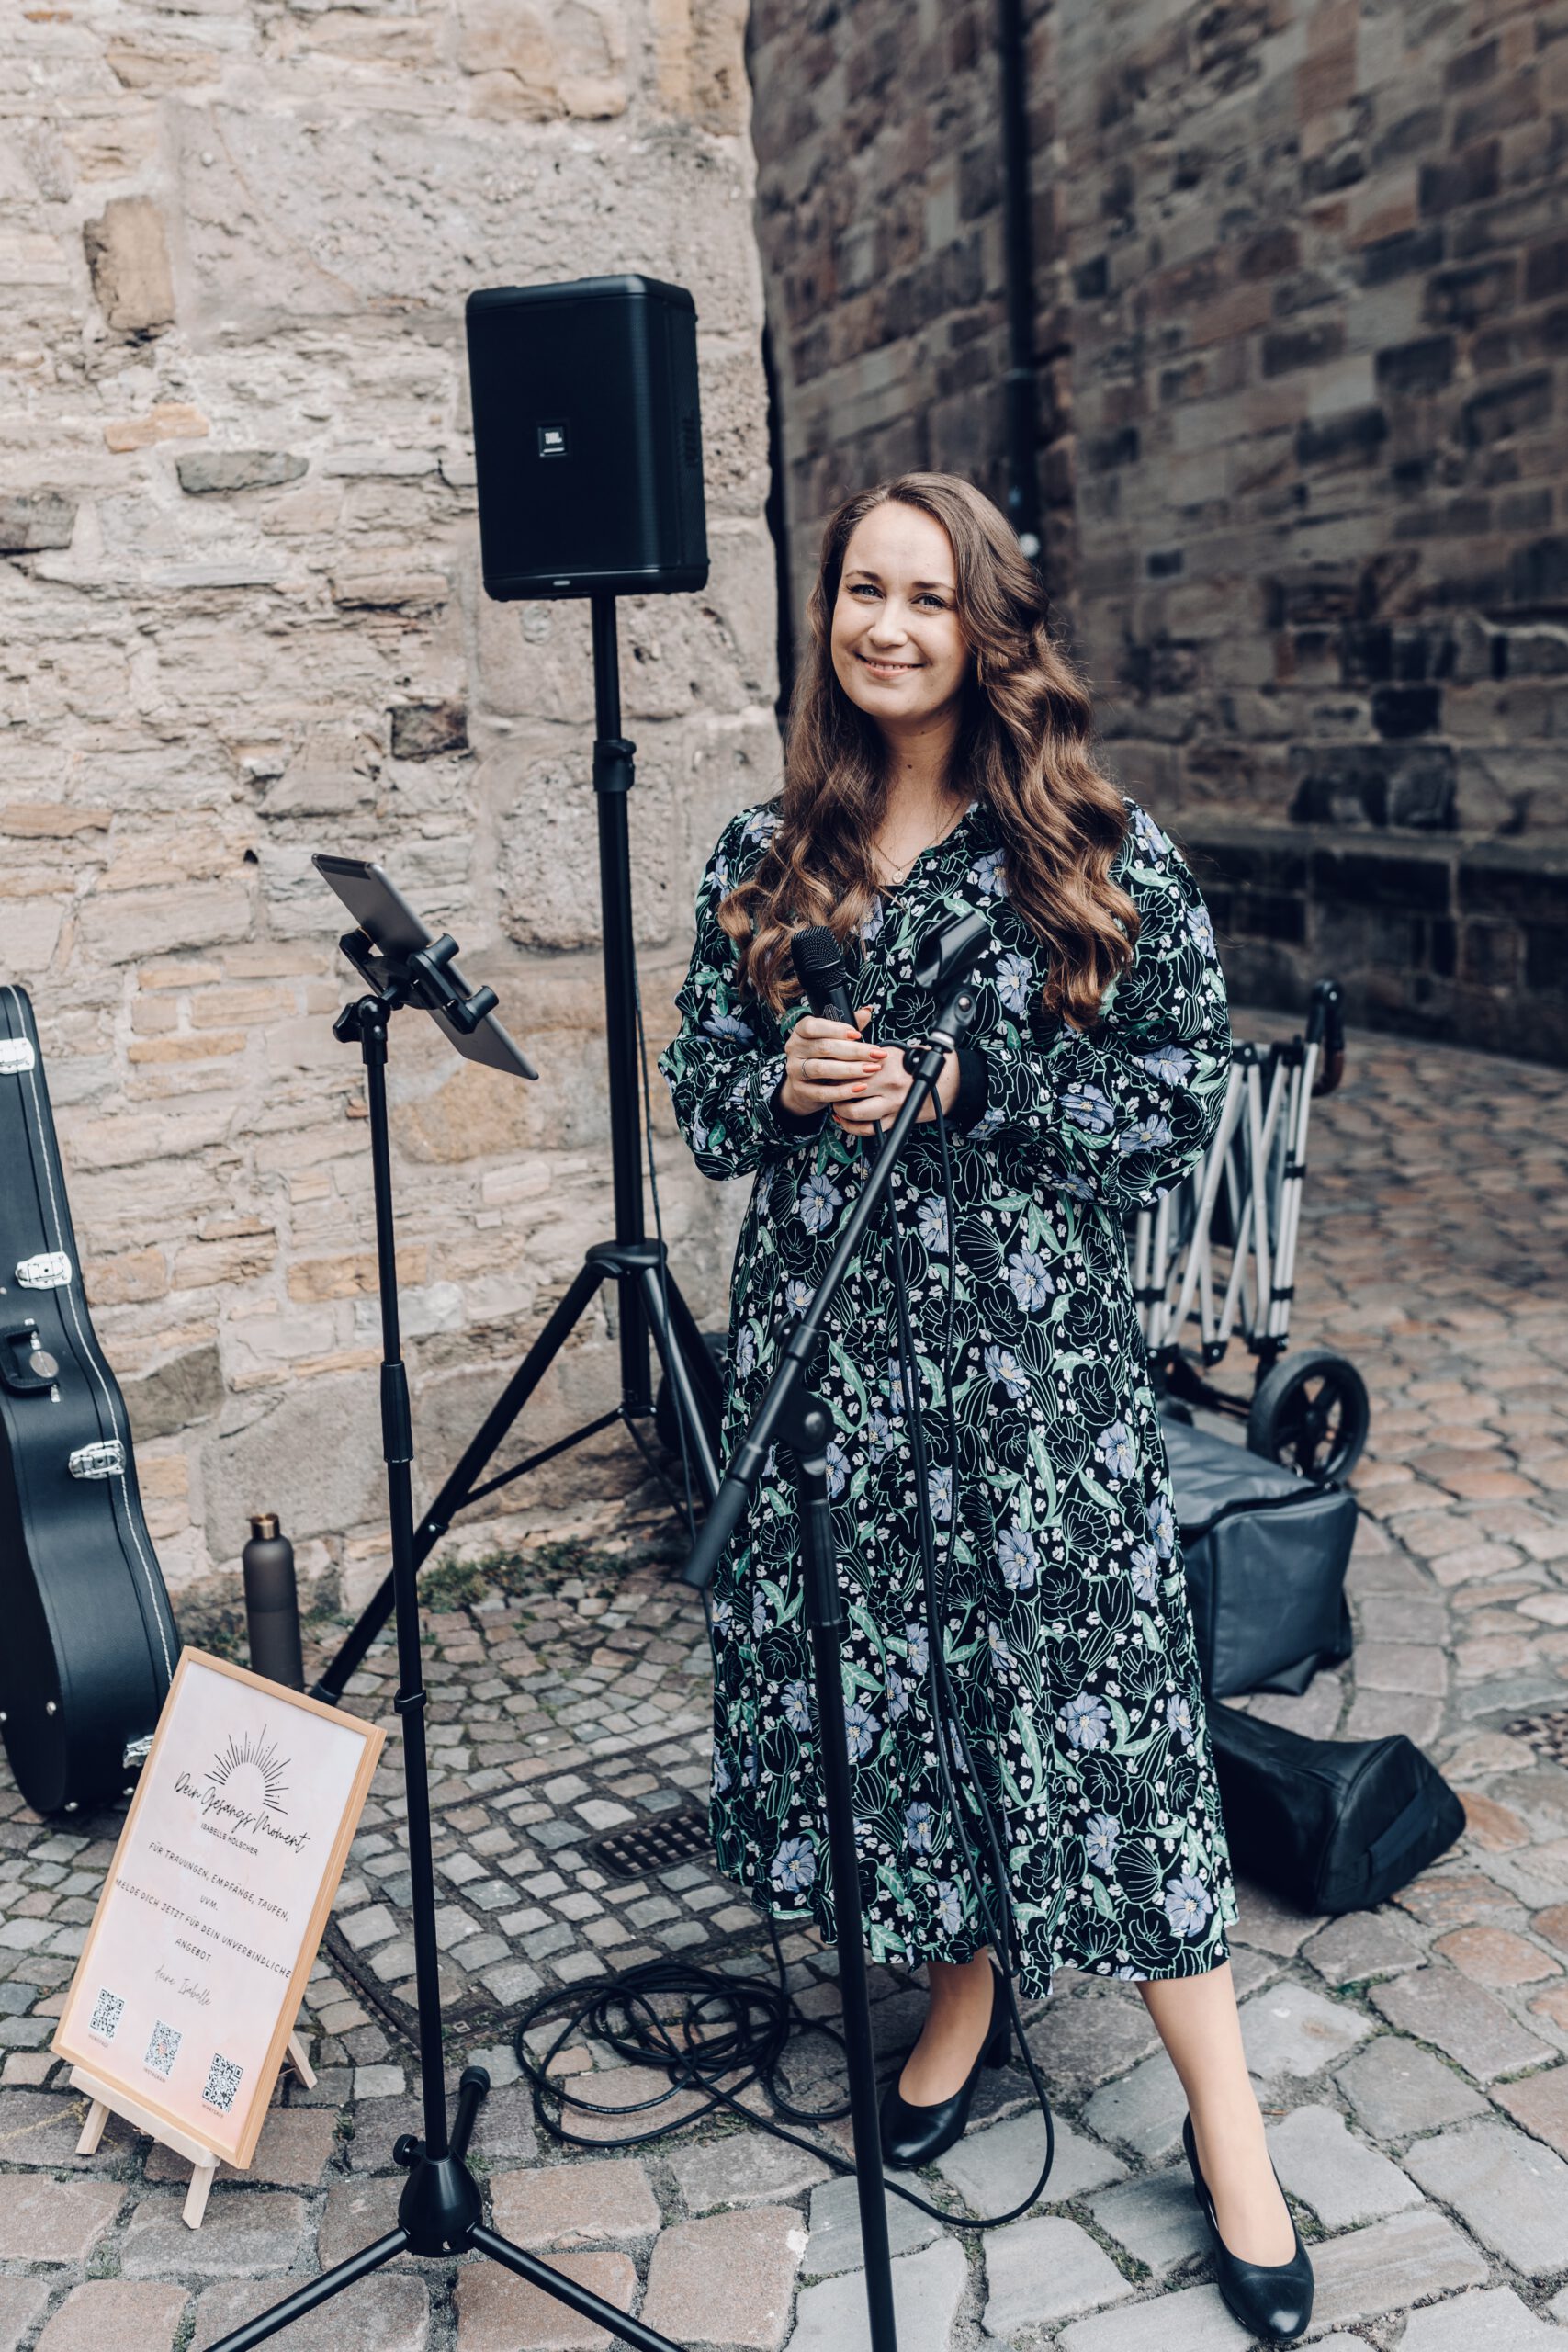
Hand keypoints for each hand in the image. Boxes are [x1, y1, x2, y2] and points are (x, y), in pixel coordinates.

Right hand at [778, 1007, 887, 1117]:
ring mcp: (795, 1070)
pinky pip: (822, 1092)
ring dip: (850, 1070)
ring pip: (822, 1069)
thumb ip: (848, 1026)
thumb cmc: (823, 1056)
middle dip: (854, 1051)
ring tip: (872, 1069)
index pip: (813, 1026)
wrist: (805, 1086)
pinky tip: (861, 1088)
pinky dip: (843, 1091)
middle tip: (877, 1054)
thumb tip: (867, 1012)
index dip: (836, 1029)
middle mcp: (794, 1048)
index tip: (858, 1035)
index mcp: (801, 1031)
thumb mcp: (833, 1039)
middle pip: (824, 1047)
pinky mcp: (800, 1091)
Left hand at [834, 1041, 959, 1136]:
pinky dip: (852, 1127)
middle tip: (830, 1087)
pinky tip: (845, 1120)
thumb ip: (869, 1053)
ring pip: (855, 1112)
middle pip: (848, 1089)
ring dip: (841, 1109)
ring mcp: (893, 1104)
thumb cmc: (918, 1064)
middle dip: (834, 1090)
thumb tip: (842, 1056)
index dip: (835, 1070)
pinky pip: (868, 1129)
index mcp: (886, 1062)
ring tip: (837, 1104)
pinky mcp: (895, 1119)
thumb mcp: (894, 1050)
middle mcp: (889, 1083)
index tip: (830, 1069)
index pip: (849, 1067)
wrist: (946, 1082)